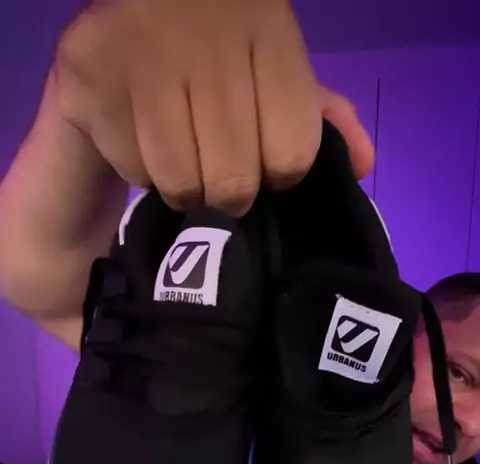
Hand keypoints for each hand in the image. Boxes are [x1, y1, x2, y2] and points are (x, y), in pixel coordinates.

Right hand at [54, 0, 373, 215]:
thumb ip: (319, 116)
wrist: (125, 12)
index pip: (291, 152)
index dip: (279, 174)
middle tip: (218, 172)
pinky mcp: (93, 76)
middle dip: (230, 194)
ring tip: (182, 156)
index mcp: (265, 24)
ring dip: (184, 187)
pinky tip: (142, 135)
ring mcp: (143, 53)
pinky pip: (134, 170)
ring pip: (180, 182)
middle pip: (233, 180)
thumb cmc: (215, 51)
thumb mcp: (273, 70)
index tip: (266, 162)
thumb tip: (363, 163)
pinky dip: (141, 171)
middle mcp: (205, 33)